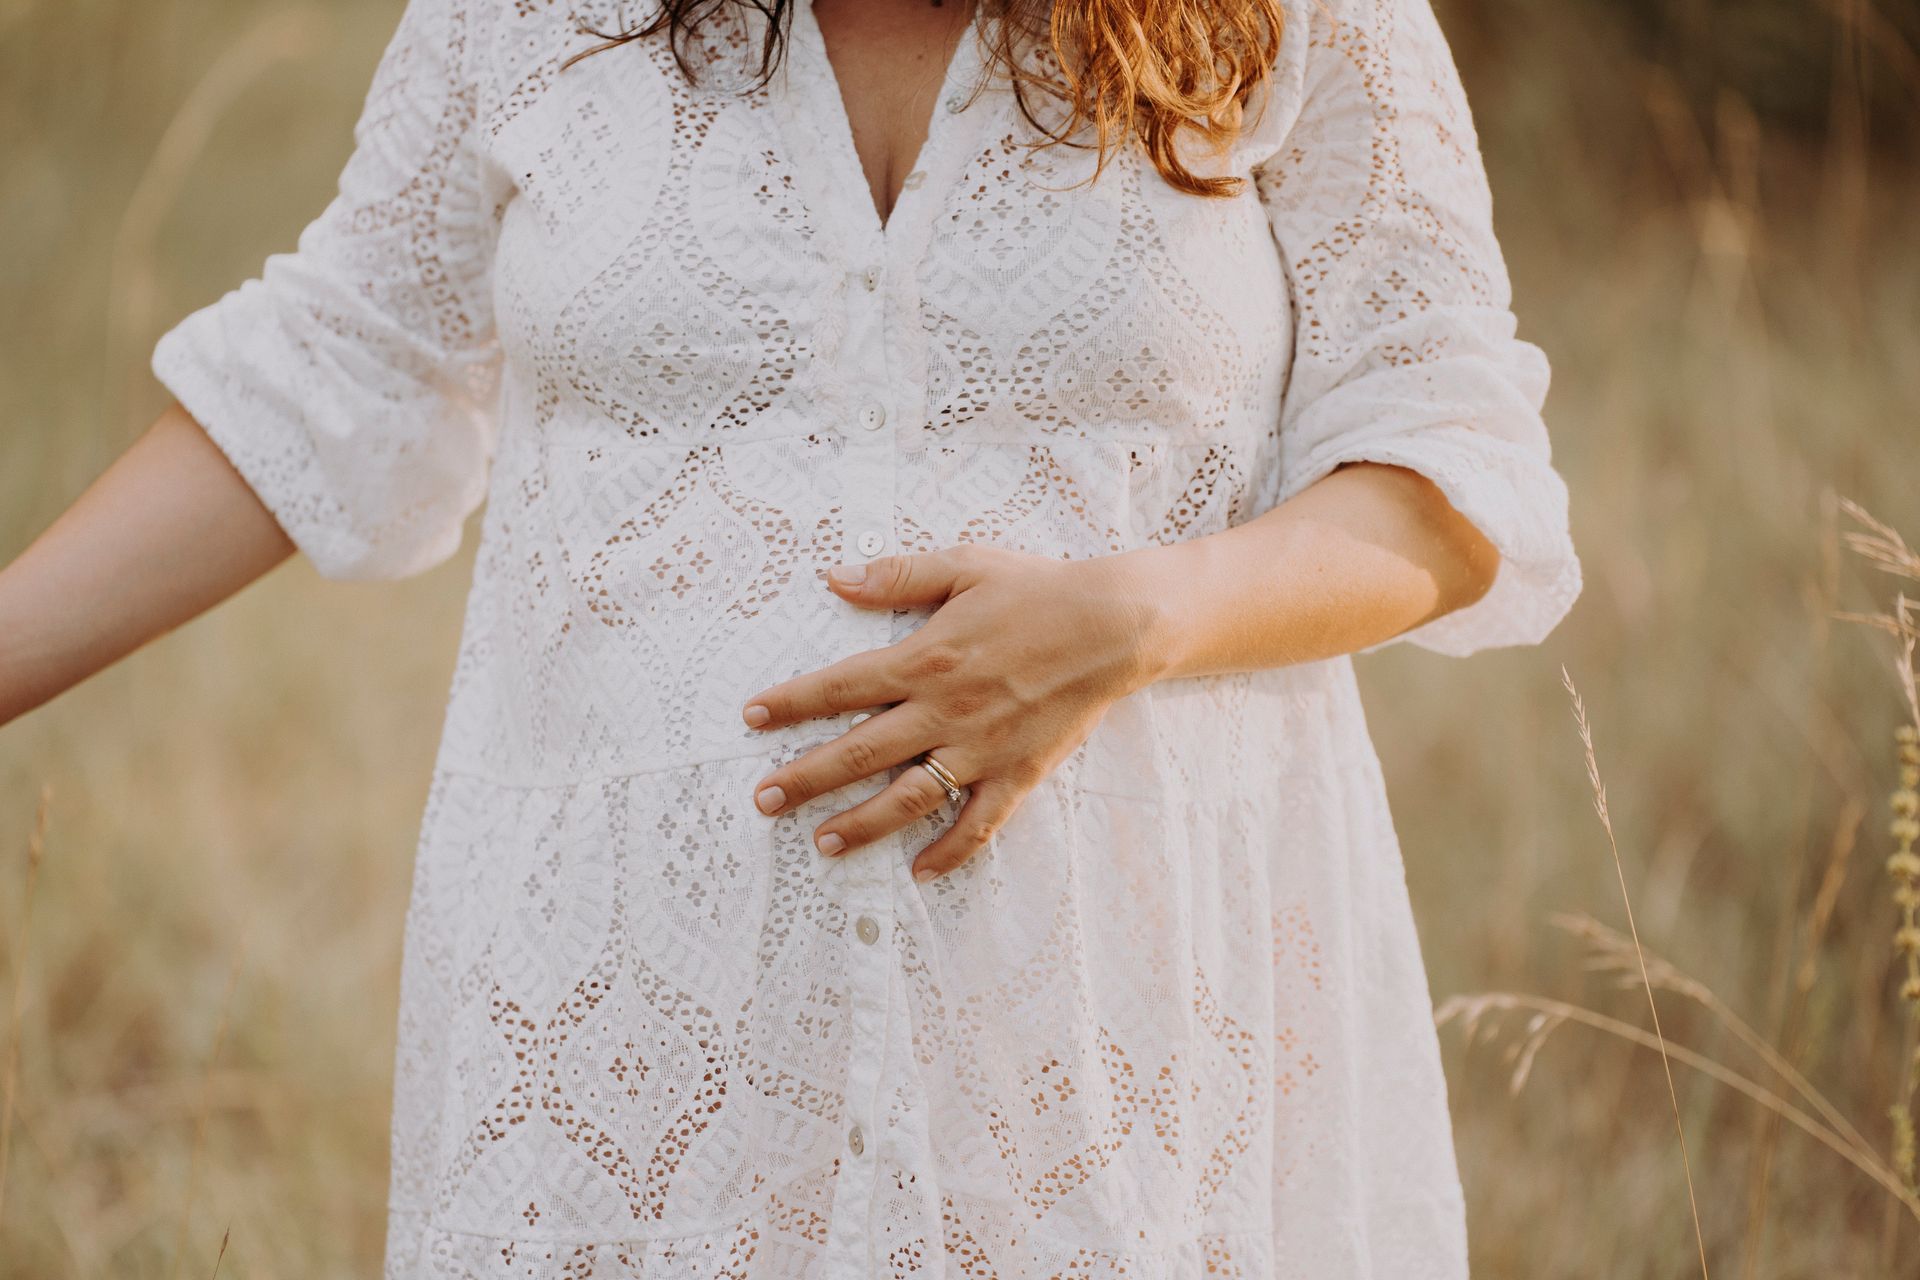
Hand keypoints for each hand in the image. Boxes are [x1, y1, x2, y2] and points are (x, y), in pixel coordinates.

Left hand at [739, 542, 1168, 882]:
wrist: (1115, 624)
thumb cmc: (1037, 589)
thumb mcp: (964, 566)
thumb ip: (896, 576)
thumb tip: (833, 578)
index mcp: (925, 659)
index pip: (840, 687)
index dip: (791, 703)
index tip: (751, 717)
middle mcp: (945, 711)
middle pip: (860, 752)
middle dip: (805, 777)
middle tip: (763, 800)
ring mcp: (982, 748)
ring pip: (910, 797)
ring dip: (863, 823)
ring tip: (823, 843)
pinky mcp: (1019, 773)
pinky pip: (979, 823)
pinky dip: (950, 852)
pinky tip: (919, 872)